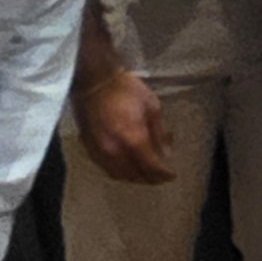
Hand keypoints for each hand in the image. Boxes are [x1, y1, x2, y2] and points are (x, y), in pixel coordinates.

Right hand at [78, 67, 173, 184]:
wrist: (93, 81)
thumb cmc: (125, 90)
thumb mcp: (152, 106)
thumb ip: (159, 132)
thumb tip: (166, 153)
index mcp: (132, 138)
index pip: (151, 166)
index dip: (163, 174)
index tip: (172, 175)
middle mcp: (115, 150)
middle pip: (135, 175)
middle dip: (150, 178)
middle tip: (161, 176)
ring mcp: (99, 151)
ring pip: (120, 175)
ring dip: (135, 177)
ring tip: (146, 173)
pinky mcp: (89, 149)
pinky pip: (107, 169)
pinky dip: (120, 172)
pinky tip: (128, 166)